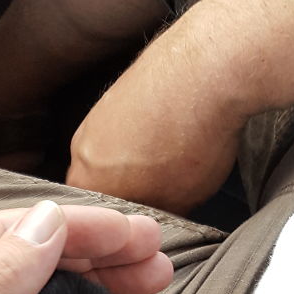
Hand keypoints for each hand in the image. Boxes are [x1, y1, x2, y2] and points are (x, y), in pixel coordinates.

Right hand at [66, 0, 248, 213]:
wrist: (211, 65)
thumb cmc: (193, 139)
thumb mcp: (181, 203)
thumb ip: (156, 217)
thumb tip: (157, 220)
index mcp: (87, 182)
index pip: (93, 219)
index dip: (121, 227)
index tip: (146, 228)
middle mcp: (82, 145)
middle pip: (98, 183)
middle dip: (127, 192)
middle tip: (162, 198)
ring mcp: (100, 111)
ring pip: (113, 151)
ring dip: (138, 159)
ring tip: (175, 160)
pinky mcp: (122, 86)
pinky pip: (129, 122)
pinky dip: (148, 131)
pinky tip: (180, 132)